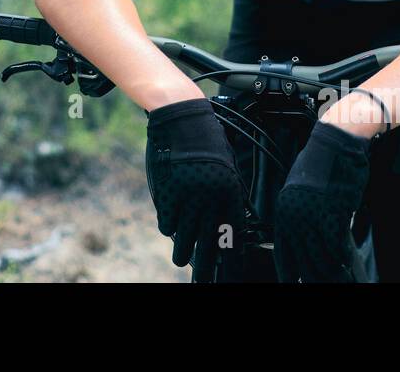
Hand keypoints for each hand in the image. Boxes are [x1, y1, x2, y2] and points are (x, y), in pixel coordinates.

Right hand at [144, 98, 246, 273]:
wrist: (181, 117)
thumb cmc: (206, 138)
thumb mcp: (227, 165)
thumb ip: (229, 194)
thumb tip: (230, 221)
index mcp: (229, 192)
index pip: (232, 235)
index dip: (231, 257)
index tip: (230, 271)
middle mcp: (210, 199)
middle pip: (209, 245)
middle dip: (207, 268)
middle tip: (205, 282)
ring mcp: (187, 198)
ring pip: (185, 239)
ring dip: (183, 253)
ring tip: (182, 261)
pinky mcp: (167, 193)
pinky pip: (167, 222)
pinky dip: (169, 228)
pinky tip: (172, 230)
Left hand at [273, 121, 372, 282]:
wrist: (337, 142)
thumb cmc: (324, 164)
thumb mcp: (304, 192)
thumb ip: (304, 217)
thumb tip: (311, 242)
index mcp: (283, 212)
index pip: (283, 255)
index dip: (289, 275)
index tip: (294, 284)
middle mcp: (292, 216)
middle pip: (303, 262)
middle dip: (315, 277)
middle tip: (327, 282)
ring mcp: (311, 217)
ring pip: (321, 259)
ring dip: (332, 273)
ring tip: (341, 279)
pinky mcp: (331, 214)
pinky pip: (336, 248)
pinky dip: (342, 258)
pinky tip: (347, 264)